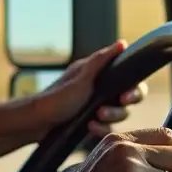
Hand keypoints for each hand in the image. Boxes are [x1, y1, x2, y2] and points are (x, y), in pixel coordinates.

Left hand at [31, 41, 149, 138]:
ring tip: (95, 117)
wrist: (37, 123)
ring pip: (119, 115)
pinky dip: (100, 128)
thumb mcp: (80, 78)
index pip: (130, 80)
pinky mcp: (93, 123)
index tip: (125, 97)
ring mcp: (98, 107)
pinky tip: (90, 128)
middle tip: (106, 110)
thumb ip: (101, 61)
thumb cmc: (56, 97)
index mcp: (99, 75)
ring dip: (110, 118)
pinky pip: (107, 128)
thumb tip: (122, 43)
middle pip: (128, 100)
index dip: (134, 89)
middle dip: (121, 108)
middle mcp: (102, 89)